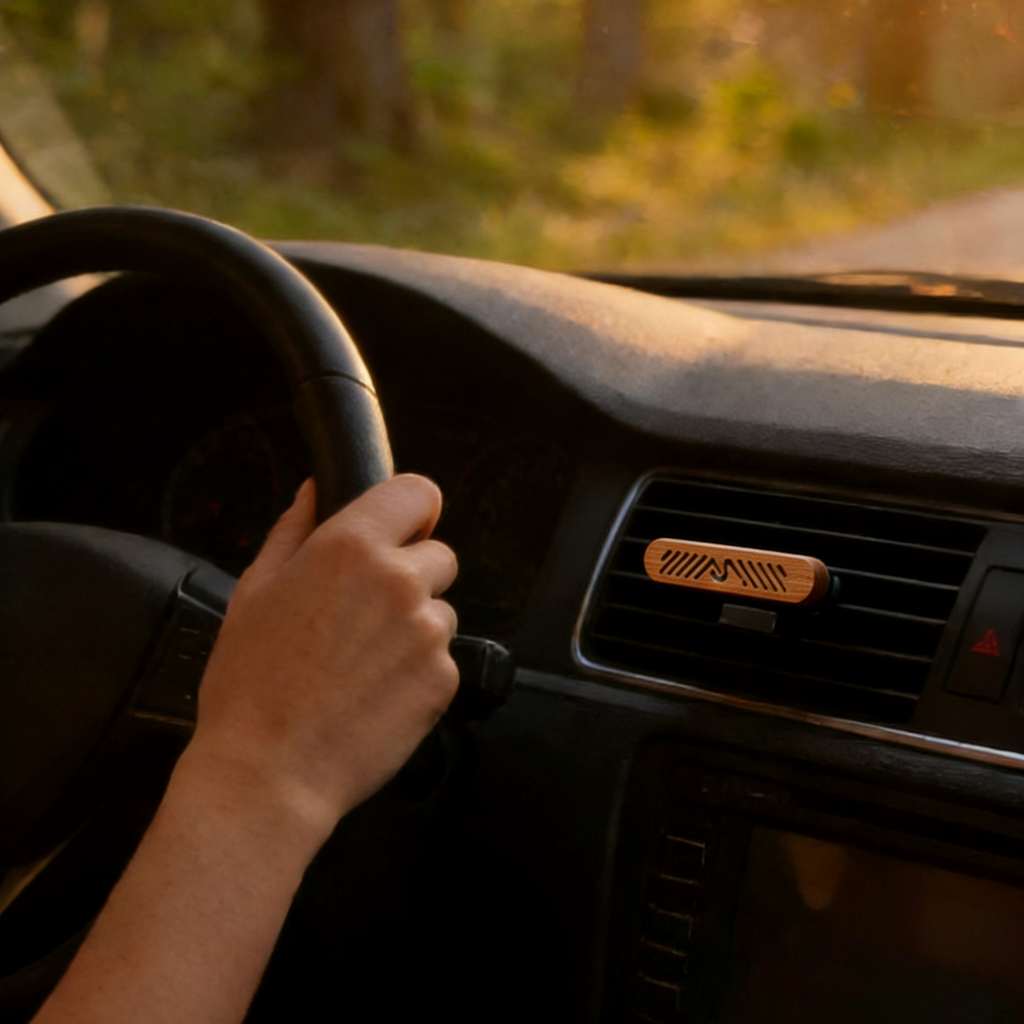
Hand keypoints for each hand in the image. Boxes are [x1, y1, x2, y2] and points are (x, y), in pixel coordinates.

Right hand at [179, 474, 458, 844]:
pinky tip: (375, 693)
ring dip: (415, 627)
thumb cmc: (250, 684)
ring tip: (363, 664)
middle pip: (440, 555)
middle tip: (367, 613)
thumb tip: (313, 490)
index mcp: (351, 546)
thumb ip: (293, 531)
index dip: (413, 511)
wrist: (268, 773)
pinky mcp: (445, 678)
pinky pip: (443, 659)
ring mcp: (427, 631)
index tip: (402, 530)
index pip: (419, 493)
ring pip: (440, 610)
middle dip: (413, 574)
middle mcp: (400, 580)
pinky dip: (419, 672)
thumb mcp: (253, 592)